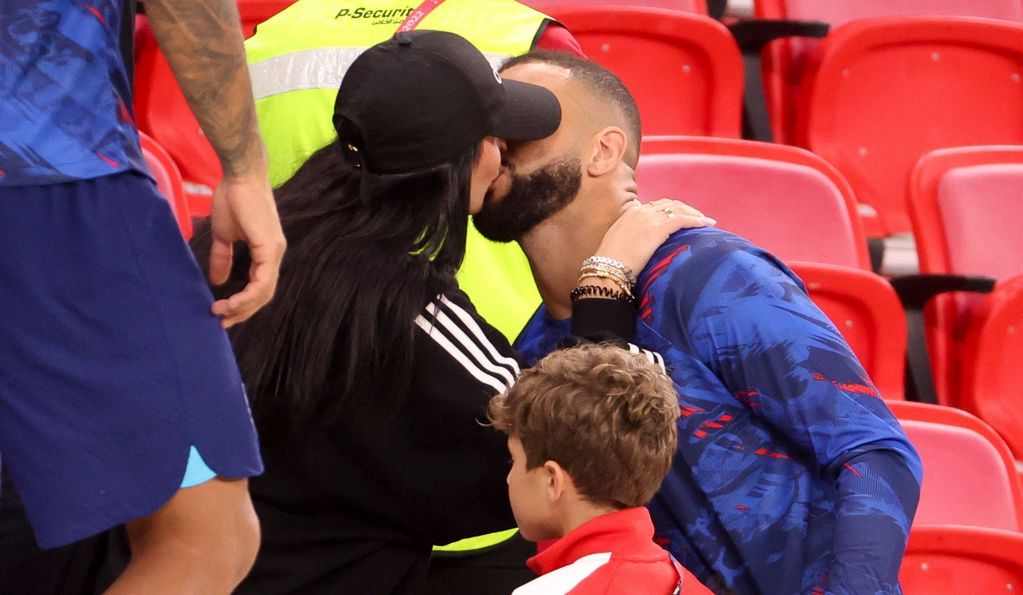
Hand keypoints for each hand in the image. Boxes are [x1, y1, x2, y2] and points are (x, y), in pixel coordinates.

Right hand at [207, 169, 286, 327]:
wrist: (239, 176)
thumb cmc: (233, 199)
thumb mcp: (224, 235)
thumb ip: (222, 258)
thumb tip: (218, 281)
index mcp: (267, 252)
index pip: (260, 286)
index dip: (243, 303)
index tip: (223, 313)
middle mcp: (275, 255)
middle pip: (264, 295)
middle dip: (243, 312)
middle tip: (223, 322)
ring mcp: (275, 252)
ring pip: (264, 291)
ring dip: (242, 307)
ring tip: (221, 313)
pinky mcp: (269, 248)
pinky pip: (262, 280)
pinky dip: (247, 295)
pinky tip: (231, 302)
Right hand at [593, 198, 713, 274]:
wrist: (607, 269)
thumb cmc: (610, 262)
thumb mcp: (618, 242)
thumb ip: (630, 234)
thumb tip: (641, 241)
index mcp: (631, 213)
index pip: (657, 205)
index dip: (672, 209)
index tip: (681, 216)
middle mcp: (641, 212)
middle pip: (670, 204)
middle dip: (686, 209)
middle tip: (699, 218)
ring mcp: (649, 219)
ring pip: (678, 209)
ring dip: (694, 214)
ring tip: (706, 221)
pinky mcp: (657, 229)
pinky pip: (682, 220)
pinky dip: (696, 221)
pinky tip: (706, 224)